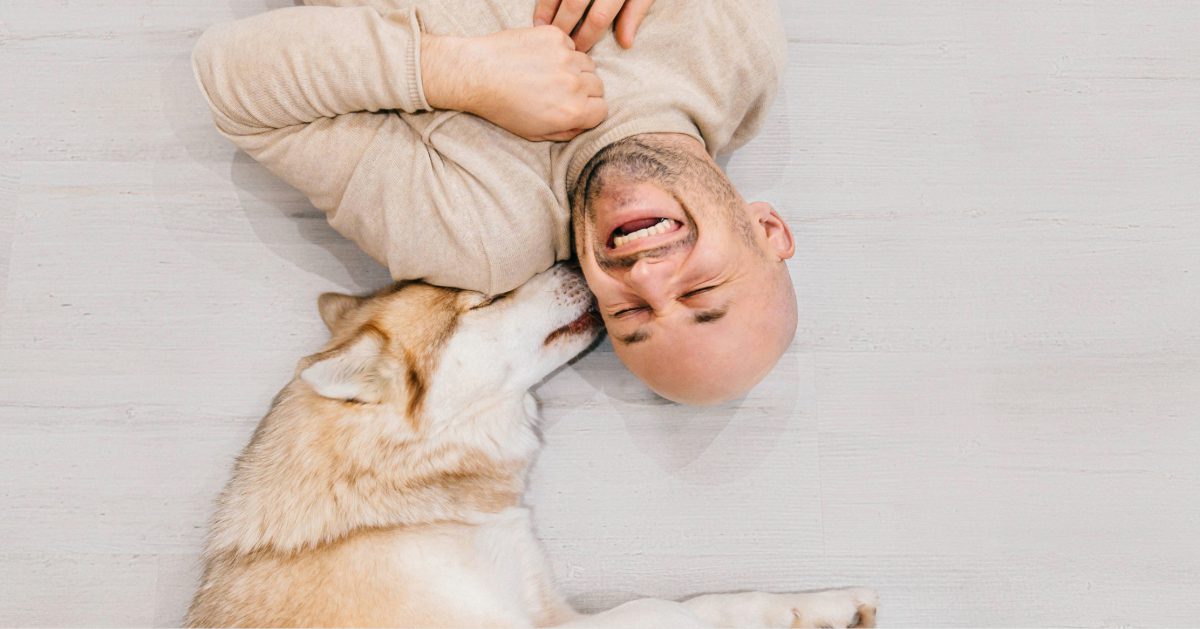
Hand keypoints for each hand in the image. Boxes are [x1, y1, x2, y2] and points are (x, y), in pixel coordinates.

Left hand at [421, 27, 606, 140]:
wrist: (476, 74)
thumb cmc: (502, 107)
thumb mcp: (534, 134)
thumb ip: (566, 132)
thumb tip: (583, 124)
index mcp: (572, 110)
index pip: (602, 110)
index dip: (590, 111)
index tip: (576, 108)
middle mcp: (574, 83)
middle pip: (597, 86)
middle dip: (584, 91)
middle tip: (560, 91)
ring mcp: (565, 56)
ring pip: (587, 63)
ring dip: (575, 70)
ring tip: (550, 75)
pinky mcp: (554, 36)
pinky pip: (570, 45)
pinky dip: (560, 51)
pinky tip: (540, 59)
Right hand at [533, 0, 654, 51]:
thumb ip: (635, 13)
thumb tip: (625, 43)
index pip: (599, 18)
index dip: (587, 37)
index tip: (580, 49)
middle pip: (574, 5)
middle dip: (565, 27)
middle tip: (560, 45)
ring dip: (548, 11)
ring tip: (544, 29)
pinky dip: (544, 0)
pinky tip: (541, 12)